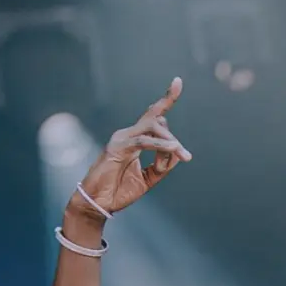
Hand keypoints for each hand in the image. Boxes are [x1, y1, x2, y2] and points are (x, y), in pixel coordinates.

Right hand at [69, 77, 191, 219]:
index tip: (178, 81)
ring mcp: (121, 139)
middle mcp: (127, 135)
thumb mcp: (147, 179)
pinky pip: (144, 141)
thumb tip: (177, 154)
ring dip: (170, 143)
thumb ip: (162, 167)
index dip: (166, 98)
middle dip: (173, 138)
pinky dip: (160, 145)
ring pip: (152, 128)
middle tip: (186, 157)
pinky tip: (173, 150)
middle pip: (156, 119)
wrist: (99, 204)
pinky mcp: (117, 147)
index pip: (153, 116)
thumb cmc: (119, 191)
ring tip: (183, 155)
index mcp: (134, 140)